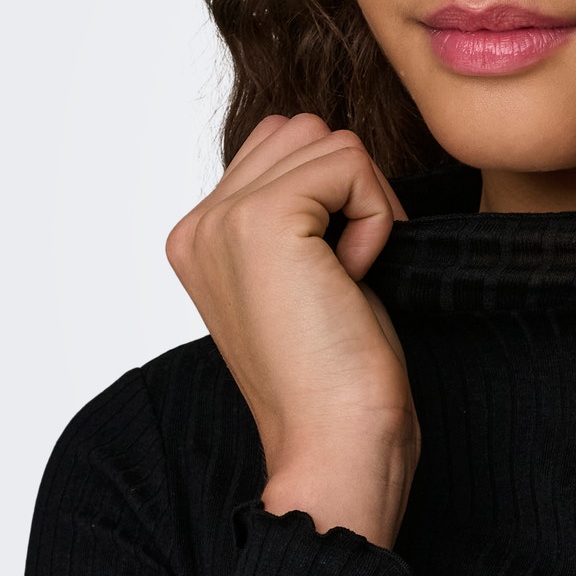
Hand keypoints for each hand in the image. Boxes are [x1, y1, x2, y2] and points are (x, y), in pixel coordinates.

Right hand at [165, 114, 418, 549]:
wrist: (334, 444)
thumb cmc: (340, 377)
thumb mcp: (310, 277)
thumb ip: (302, 212)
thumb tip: (338, 155)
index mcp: (201, 237)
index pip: (281, 146)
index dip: (336, 197)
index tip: (335, 278)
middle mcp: (198, 223)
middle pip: (304, 131)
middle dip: (352, 190)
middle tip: (349, 274)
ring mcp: (223, 218)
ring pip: (329, 140)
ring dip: (366, 204)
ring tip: (348, 278)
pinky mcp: (262, 219)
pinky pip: (351, 164)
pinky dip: (377, 218)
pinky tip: (354, 280)